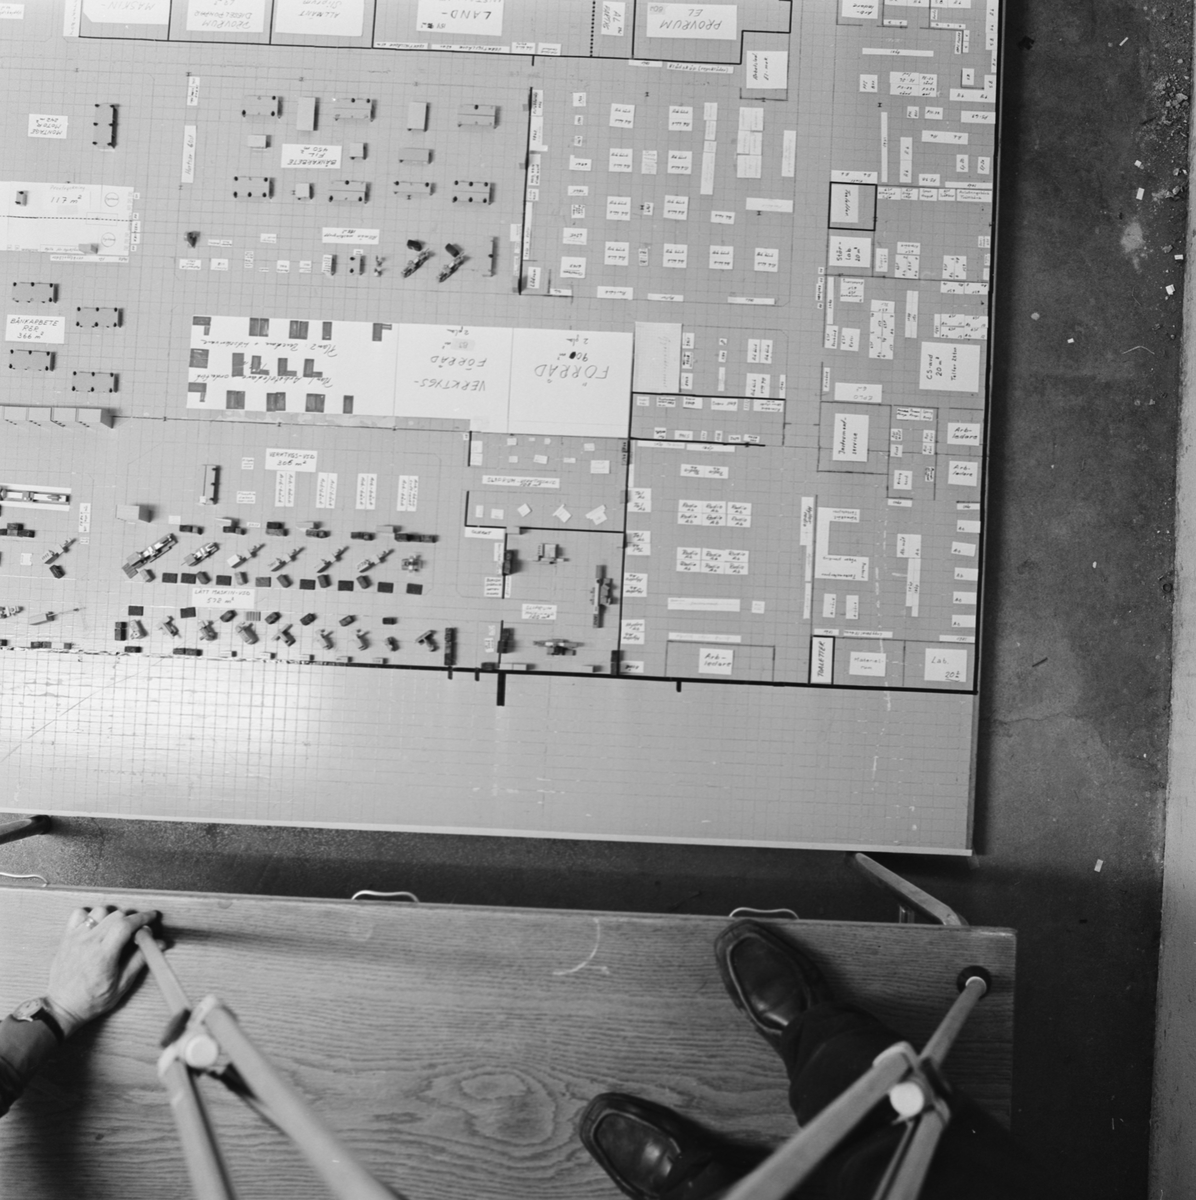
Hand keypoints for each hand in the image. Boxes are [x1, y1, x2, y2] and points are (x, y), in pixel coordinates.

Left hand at [43, 906, 160, 1037]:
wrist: (62, 1007)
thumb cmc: (92, 1000)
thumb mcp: (121, 986)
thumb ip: (139, 961)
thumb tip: (158, 944)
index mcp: (104, 955)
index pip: (126, 925)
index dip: (142, 917)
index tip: (152, 917)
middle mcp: (89, 943)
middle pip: (116, 915)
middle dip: (131, 919)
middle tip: (135, 931)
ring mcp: (75, 938)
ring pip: (99, 911)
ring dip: (111, 916)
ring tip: (115, 930)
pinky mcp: (66, 938)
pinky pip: (78, 914)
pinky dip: (90, 916)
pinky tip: (96, 927)